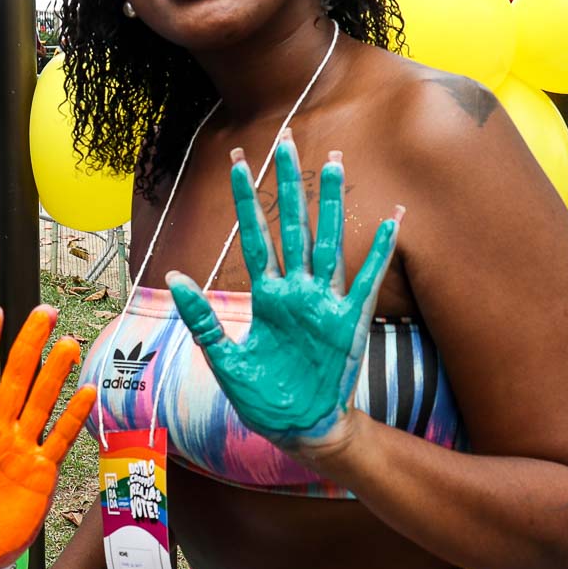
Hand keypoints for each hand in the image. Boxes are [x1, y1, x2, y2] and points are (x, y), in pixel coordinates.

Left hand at [0, 305, 96, 564]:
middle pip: (16, 379)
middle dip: (28, 345)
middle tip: (43, 313)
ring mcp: (22, 448)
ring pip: (41, 403)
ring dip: (54, 374)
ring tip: (66, 344)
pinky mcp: (41, 471)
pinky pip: (59, 440)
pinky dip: (72, 418)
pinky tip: (85, 393)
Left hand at [165, 137, 399, 451]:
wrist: (301, 429)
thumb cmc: (264, 398)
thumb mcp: (224, 359)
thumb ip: (201, 317)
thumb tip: (174, 275)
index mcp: (267, 296)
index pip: (254, 236)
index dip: (247, 200)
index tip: (238, 161)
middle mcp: (296, 291)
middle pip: (293, 225)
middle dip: (289, 183)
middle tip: (287, 139)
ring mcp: (325, 303)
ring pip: (329, 240)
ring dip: (331, 203)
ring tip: (334, 163)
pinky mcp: (351, 322)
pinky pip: (368, 279)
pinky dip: (382, 250)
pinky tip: (392, 219)